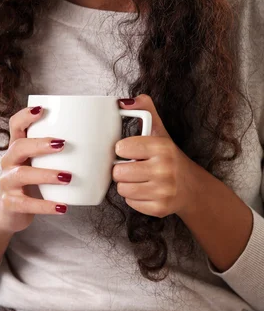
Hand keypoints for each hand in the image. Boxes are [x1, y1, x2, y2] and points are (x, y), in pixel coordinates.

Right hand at [0, 106, 70, 234]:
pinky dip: (45, 205)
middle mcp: (9, 161)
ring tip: (67, 177)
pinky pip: (26, 204)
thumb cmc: (32, 182)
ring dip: (46, 174)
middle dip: (40, 144)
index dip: (25, 115)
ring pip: (21, 174)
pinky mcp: (10, 204)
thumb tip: (100, 137)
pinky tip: (62, 207)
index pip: (15, 125)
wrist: (9, 213)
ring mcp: (7, 183)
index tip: (42, 109)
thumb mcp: (39, 163)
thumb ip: (58, 151)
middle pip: (18, 147)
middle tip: (63, 144)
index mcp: (18, 147)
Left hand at [113, 95, 198, 218]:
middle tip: (132, 166)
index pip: (122, 147)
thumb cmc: (168, 156)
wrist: (190, 187)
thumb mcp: (160, 130)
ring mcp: (163, 191)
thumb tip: (123, 101)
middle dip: (121, 169)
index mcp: (162, 147)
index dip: (121, 149)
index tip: (129, 150)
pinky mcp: (160, 209)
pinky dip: (134, 198)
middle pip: (119, 172)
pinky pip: (130, 203)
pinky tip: (145, 190)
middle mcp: (165, 169)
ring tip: (138, 178)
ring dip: (126, 184)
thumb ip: (145, 109)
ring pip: (122, 189)